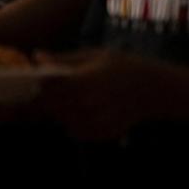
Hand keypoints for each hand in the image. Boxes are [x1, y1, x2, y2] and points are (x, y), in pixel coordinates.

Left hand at [32, 48, 163, 140]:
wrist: (155, 89)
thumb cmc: (122, 66)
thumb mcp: (94, 55)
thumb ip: (63, 58)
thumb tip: (35, 56)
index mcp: (82, 82)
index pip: (45, 87)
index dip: (36, 82)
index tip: (33, 78)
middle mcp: (86, 105)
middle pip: (49, 106)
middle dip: (44, 97)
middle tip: (47, 88)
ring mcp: (94, 122)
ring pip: (60, 120)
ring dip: (58, 110)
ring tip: (71, 97)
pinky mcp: (101, 133)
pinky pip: (74, 131)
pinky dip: (72, 122)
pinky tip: (84, 109)